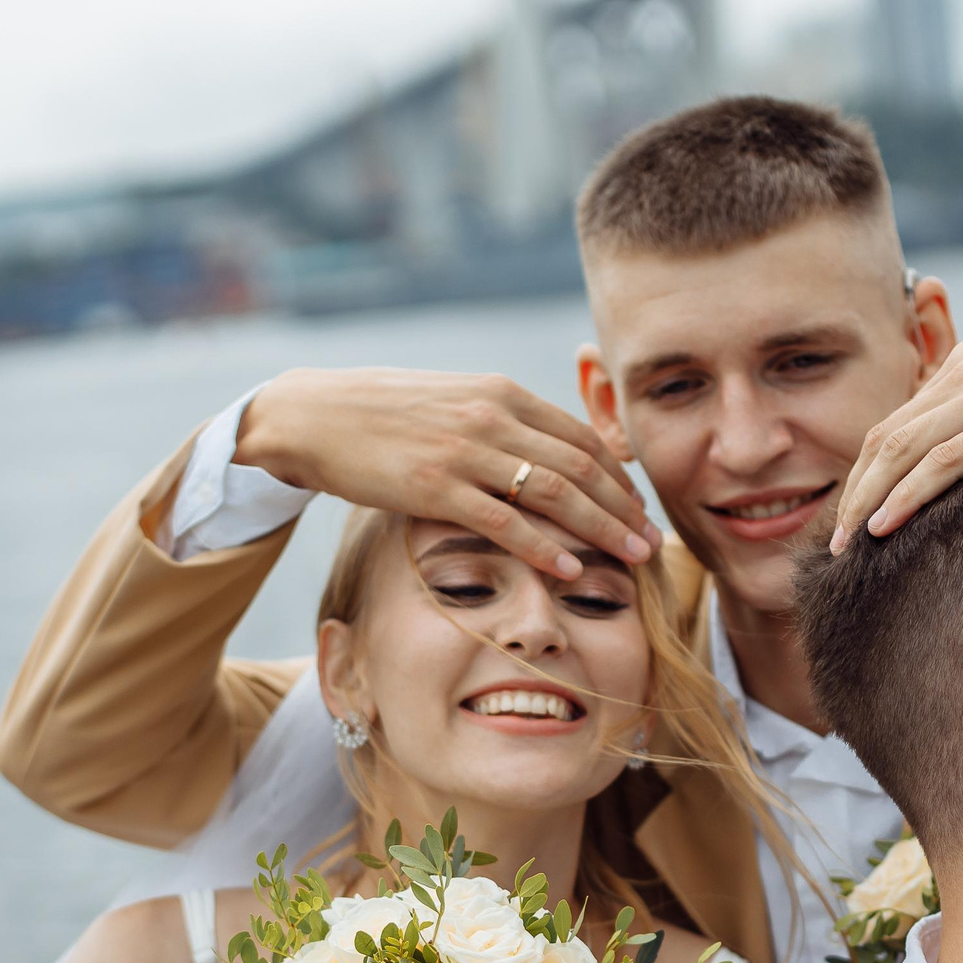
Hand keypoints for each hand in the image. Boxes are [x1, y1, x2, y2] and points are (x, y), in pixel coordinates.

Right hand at [240, 368, 655, 575]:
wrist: (312, 415)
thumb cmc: (381, 415)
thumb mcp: (451, 401)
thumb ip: (498, 422)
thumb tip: (540, 450)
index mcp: (500, 393)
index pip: (578, 437)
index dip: (616, 475)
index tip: (637, 506)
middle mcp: (491, 416)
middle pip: (579, 466)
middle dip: (622, 506)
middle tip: (650, 539)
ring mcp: (464, 451)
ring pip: (554, 493)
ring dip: (601, 528)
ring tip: (631, 557)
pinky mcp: (434, 487)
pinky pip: (505, 523)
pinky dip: (544, 548)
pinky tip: (570, 569)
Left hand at [829, 289, 962, 552]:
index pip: (899, 421)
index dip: (868, 469)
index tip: (853, 509)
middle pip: (885, 438)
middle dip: (853, 490)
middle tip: (832, 539)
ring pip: (900, 452)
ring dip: (865, 501)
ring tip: (844, 545)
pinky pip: (940, 464)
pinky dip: (904, 497)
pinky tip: (882, 527)